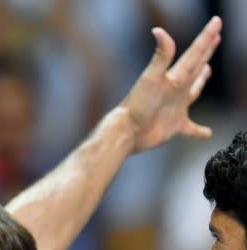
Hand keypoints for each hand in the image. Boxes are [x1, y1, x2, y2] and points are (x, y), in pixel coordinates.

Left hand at [120, 16, 221, 152]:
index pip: (194, 54)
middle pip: (195, 67)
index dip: (206, 38)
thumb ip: (161, 55)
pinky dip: (199, 131)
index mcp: (175, 77)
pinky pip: (191, 129)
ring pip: (193, 92)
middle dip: (205, 53)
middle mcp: (177, 90)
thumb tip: (158, 30)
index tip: (216, 23)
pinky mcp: (174, 126)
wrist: (126, 131)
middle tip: (215, 38)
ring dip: (201, 81)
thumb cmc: (138, 105)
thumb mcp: (151, 77)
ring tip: (207, 71)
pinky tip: (208, 133)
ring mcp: (176, 108)